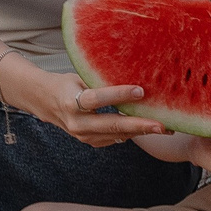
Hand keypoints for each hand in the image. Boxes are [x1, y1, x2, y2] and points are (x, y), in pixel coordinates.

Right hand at [25, 70, 166, 147]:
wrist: (45, 102)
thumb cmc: (66, 84)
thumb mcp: (78, 76)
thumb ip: (100, 77)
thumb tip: (132, 68)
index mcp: (71, 101)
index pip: (97, 99)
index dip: (119, 94)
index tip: (141, 90)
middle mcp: (76, 122)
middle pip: (111, 125)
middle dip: (139, 125)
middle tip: (161, 125)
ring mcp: (82, 135)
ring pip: (115, 135)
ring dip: (140, 132)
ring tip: (164, 128)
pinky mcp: (89, 142)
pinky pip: (114, 139)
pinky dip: (131, 133)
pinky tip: (148, 128)